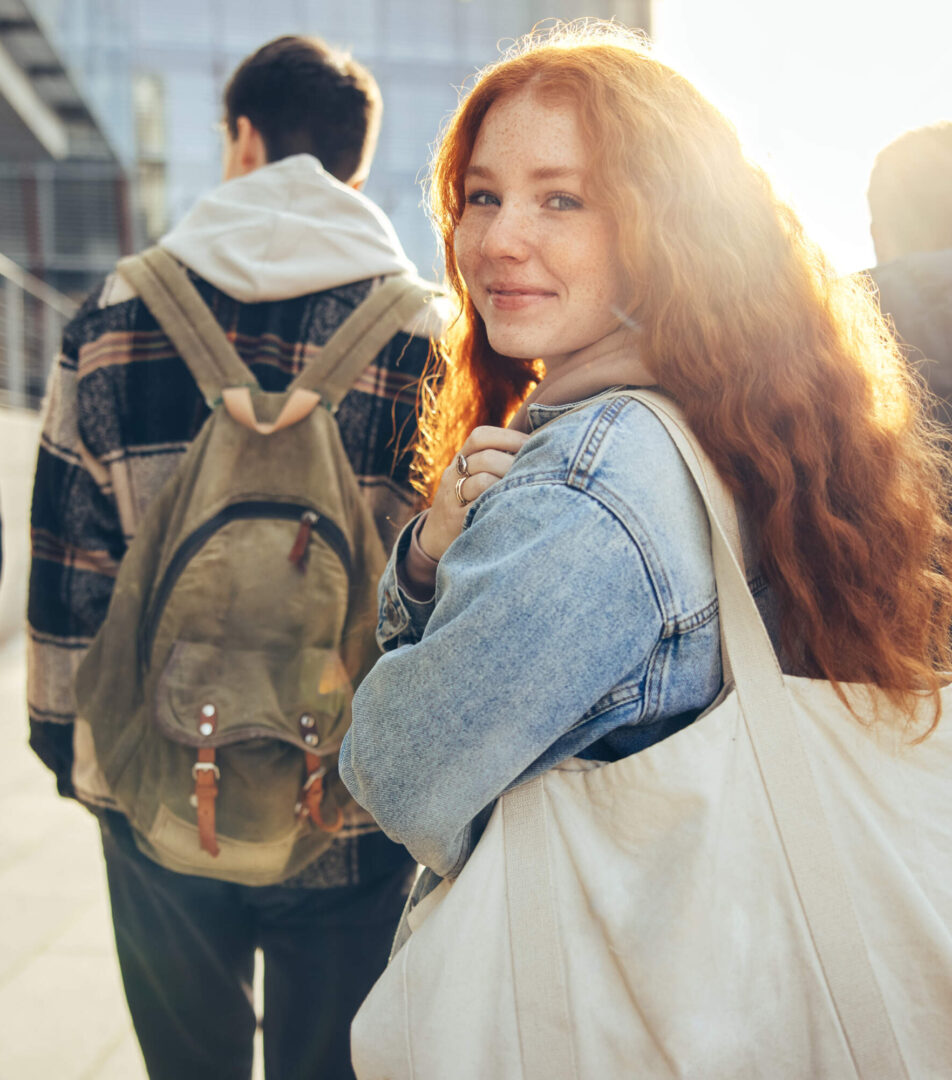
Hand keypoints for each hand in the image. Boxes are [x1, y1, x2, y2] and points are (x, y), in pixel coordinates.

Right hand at [419, 426, 529, 560]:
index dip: (509, 437)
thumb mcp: (470, 477)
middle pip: (485, 458)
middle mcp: (453, 475)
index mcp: (460, 460)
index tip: (532, 443)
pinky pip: (480, 507)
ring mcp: (453, 498)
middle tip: (536, 470)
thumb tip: (536, 446)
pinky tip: (514, 505)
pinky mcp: (457, 521)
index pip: (480, 437)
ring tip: (527, 488)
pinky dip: (499, 503)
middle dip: (514, 462)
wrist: (435, 536)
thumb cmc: (465, 502)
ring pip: (483, 481)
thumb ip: (494, 461)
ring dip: (509, 483)